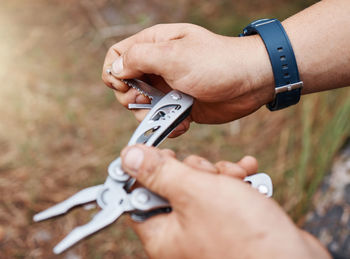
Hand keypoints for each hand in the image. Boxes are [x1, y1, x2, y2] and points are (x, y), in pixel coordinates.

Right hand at [102, 24, 274, 136]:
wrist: (250, 82)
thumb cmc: (216, 63)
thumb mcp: (173, 55)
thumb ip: (138, 59)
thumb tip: (116, 70)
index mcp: (154, 45)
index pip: (116, 56)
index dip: (115, 73)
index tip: (127, 86)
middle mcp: (158, 66)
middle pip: (125, 85)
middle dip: (133, 99)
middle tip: (150, 100)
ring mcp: (168, 87)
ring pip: (142, 107)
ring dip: (151, 116)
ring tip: (171, 113)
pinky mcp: (180, 105)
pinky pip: (162, 119)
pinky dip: (168, 125)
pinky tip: (183, 122)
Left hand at [120, 145, 329, 258]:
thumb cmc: (244, 237)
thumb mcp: (194, 194)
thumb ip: (159, 173)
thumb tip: (129, 157)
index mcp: (163, 233)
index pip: (140, 193)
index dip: (148, 170)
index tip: (163, 154)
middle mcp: (182, 234)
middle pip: (173, 185)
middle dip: (195, 170)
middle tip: (208, 173)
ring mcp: (207, 228)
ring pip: (202, 186)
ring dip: (219, 174)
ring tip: (237, 178)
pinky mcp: (229, 223)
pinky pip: (223, 194)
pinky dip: (235, 182)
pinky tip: (248, 174)